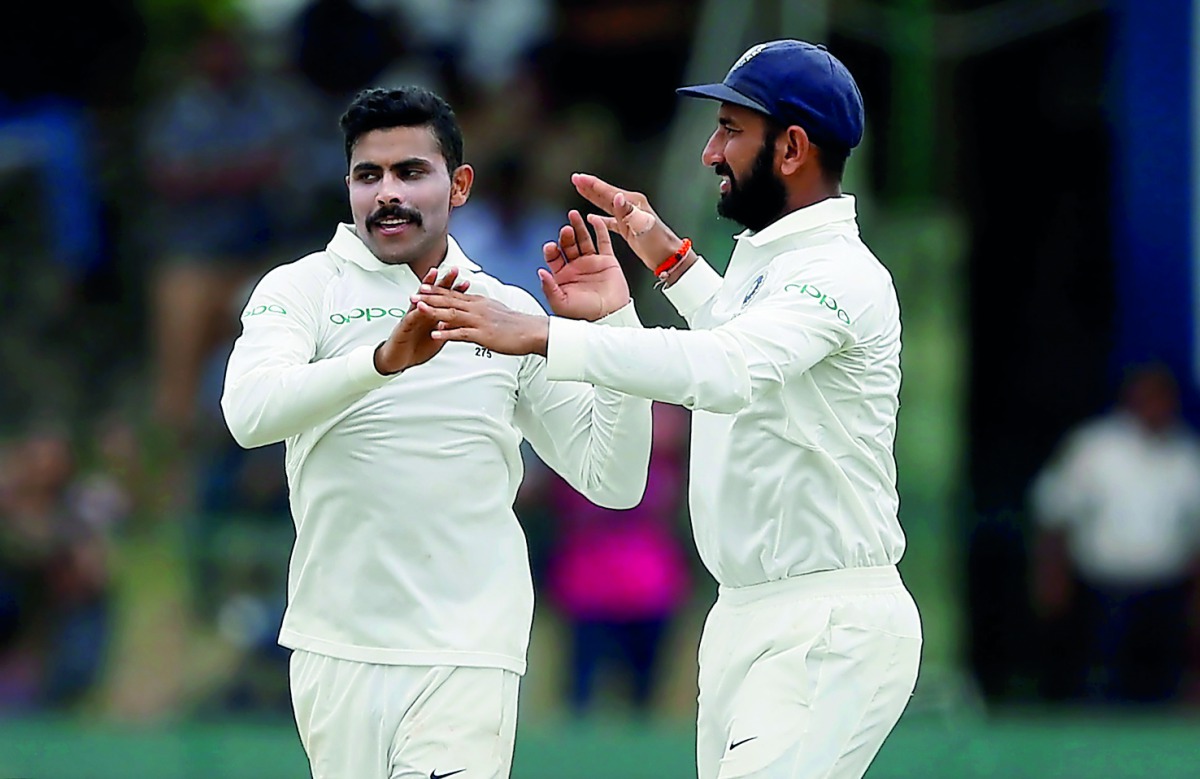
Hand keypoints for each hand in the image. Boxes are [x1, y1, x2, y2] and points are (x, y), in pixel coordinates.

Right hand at [374, 267, 469, 374]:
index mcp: (432, 316)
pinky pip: (409, 318)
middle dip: (444, 282)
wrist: (397, 359)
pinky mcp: (403, 327)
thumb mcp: (437, 338)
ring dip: (427, 287)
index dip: (455, 292)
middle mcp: (421, 313)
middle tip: (453, 271)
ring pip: (420, 300)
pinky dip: (415, 311)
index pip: (445, 301)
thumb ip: (447, 328)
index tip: (466, 283)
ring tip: (433, 275)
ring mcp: (411, 318)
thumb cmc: (416, 348)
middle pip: (434, 294)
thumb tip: (461, 323)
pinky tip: (420, 304)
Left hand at [414, 287, 549, 356]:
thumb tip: (467, 310)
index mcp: (479, 302)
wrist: (532, 331)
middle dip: (429, 297)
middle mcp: (477, 308)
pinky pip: (461, 333)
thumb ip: (479, 309)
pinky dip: (446, 333)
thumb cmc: (516, 325)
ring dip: (433, 310)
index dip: (437, 290)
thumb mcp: (495, 311)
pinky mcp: (482, 334)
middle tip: (413, 294)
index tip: (423, 286)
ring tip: (417, 308)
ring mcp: (479, 320)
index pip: (454, 293)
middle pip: (448, 300)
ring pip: (451, 313)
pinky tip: (435, 333)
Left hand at [538, 209, 629, 320]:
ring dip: (578, 227)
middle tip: (565, 230)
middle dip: (566, 236)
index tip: (551, 247)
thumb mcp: (561, 304)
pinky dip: (599, 229)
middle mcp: (576, 267)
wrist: (610, 317)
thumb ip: (549, 288)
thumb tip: (540, 273)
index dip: (551, 250)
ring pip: (583, 240)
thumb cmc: (585, 315)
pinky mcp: (607, 261)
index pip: (554, 257)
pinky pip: (603, 241)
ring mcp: (591, 262)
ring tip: (574, 216)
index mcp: (563, 276)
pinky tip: (594, 220)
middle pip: (568, 245)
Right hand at [572, 172, 684, 271]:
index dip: (592, 184)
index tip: (579, 178)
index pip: (608, 191)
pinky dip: (600, 218)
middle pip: (605, 194)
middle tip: (576, 179)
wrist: (668, 256)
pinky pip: (610, 220)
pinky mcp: (628, 228)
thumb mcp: (642, 224)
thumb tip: (617, 197)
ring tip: (581, 190)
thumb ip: (628, 211)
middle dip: (590, 186)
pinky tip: (592, 217)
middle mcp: (631, 207)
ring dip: (593, 198)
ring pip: (606, 204)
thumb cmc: (658, 242)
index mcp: (633, 203)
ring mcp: (629, 217)